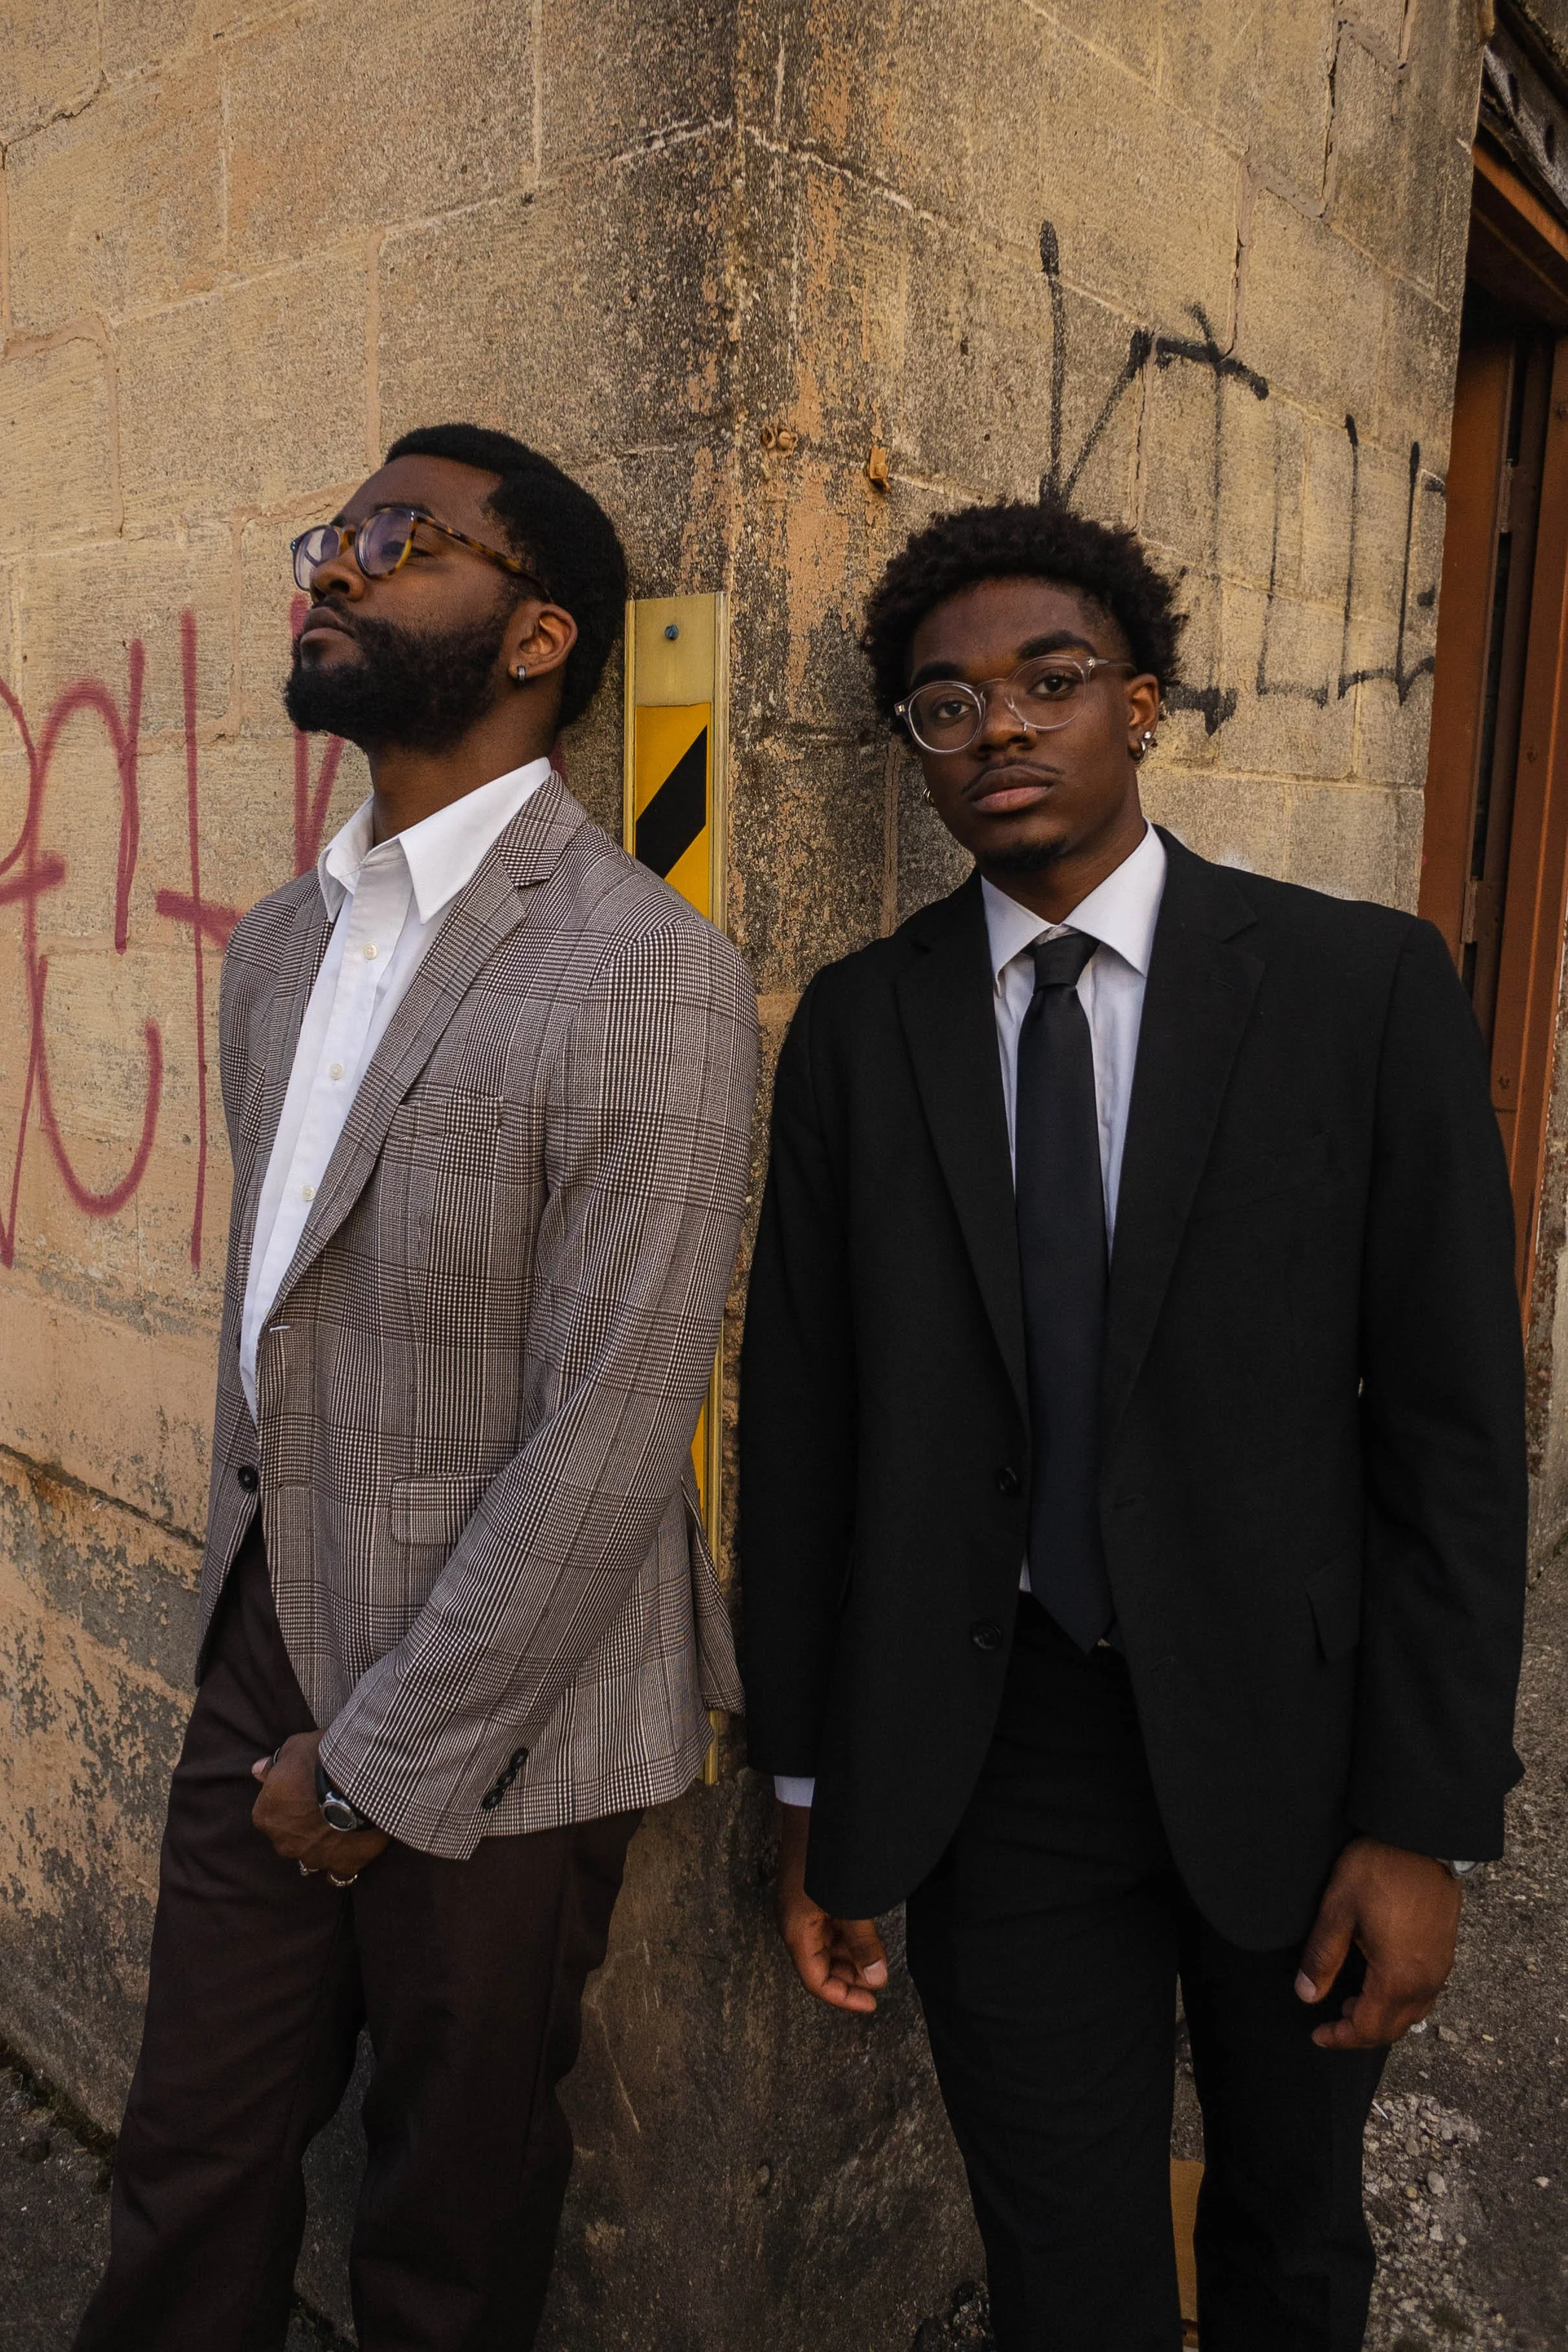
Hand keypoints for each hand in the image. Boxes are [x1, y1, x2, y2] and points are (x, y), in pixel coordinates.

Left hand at [251, 1731, 389, 1879]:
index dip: (287, 1797)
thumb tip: (257, 1771)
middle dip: (301, 1824)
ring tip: (337, 1828)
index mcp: (266, 1816)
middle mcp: (283, 1843)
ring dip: (318, 1846)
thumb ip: (274, 1765)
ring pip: (310, 1857)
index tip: (303, 1786)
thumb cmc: (320, 1760)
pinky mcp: (342, 1865)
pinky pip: (338, 1874)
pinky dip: (340, 1863)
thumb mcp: (293, 1750)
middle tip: (322, 1803)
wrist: (358, 1779)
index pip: (269, 1810)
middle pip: (288, 1836)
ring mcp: (313, 1858)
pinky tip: (349, 1851)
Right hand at [774, 1802, 887, 2013]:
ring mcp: (802, 1908)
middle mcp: (795, 1923)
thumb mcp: (849, 1903)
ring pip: (825, 1947)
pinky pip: (828, 1926)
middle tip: (879, 1980)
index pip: (816, 1981)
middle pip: (820, 1966)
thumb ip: (863, 1943)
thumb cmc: (823, 1854)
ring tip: (877, 1959)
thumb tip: (875, 1978)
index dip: (844, 1997)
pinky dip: (847, 1937)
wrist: (811, 1807)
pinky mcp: (811, 1894)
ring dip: (850, 1957)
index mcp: (796, 1931)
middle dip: (849, 1978)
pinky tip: (867, 1935)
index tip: (871, 2003)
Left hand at [1296, 1835, 1462, 2049]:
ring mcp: (1440, 1967)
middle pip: (1393, 2028)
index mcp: (1398, 1977)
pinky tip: (1379, 1983)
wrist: (1423, 1838)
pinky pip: (1424, 1993)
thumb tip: (1306, 1995)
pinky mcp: (1445, 1951)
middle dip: (1361, 2033)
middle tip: (1331, 2024)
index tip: (1317, 2035)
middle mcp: (1426, 1981)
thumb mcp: (1338, 1909)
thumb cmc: (1380, 1868)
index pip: (1368, 2028)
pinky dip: (1399, 2001)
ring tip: (1350, 2002)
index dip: (1341, 2037)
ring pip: (1411, 2013)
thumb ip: (1322, 1956)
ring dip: (1381, 2018)